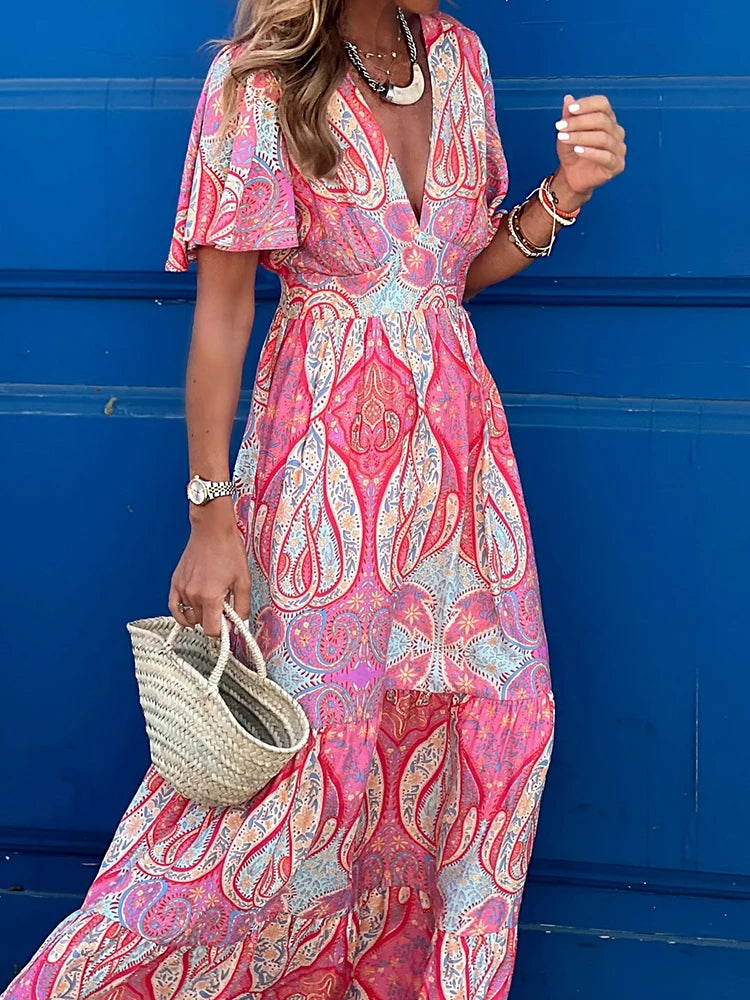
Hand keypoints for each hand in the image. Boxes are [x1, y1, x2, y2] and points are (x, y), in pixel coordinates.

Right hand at [169, 498, 250, 636]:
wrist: (212, 530)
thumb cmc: (228, 550)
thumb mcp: (243, 581)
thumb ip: (242, 606)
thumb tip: (239, 624)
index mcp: (210, 596)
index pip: (212, 630)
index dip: (222, 631)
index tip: (228, 625)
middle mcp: (192, 595)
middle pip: (201, 623)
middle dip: (213, 620)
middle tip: (223, 607)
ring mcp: (181, 589)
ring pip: (189, 616)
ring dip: (200, 614)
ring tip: (211, 602)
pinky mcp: (175, 582)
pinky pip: (174, 607)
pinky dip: (181, 614)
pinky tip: (190, 614)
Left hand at [554, 94, 626, 197]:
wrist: (572, 176)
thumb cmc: (572, 153)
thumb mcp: (566, 132)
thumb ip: (568, 116)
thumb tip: (568, 98)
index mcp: (608, 119)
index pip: (603, 104)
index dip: (587, 104)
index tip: (570, 109)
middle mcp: (616, 131)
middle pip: (602, 120)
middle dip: (579, 122)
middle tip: (560, 127)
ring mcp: (619, 148)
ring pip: (603, 138)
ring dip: (581, 137)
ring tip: (564, 138)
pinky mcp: (617, 165)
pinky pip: (606, 156)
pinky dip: (590, 152)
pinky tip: (577, 150)